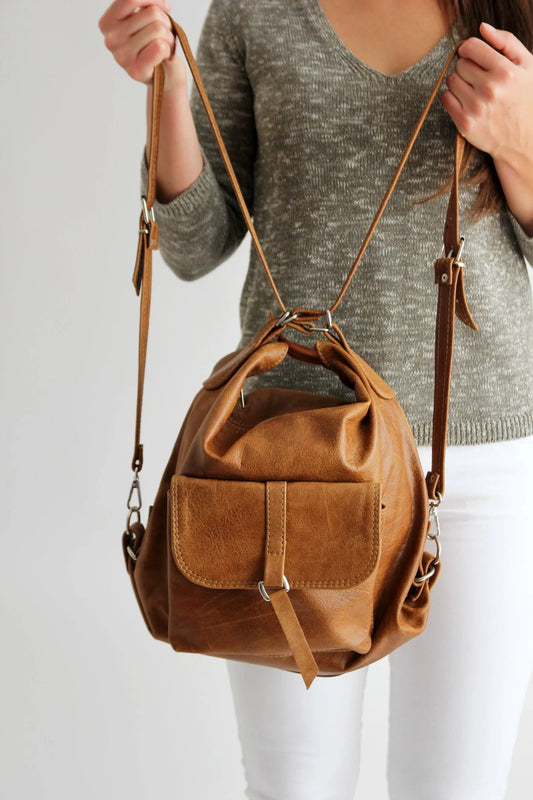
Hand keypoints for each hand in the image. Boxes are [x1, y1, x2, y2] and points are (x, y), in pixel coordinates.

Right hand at [98, 0, 187, 92]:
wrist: (164, 76)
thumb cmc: (155, 43)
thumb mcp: (146, 18)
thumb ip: (146, 6)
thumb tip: (162, 3)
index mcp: (108, 22)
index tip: (165, 6)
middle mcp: (110, 39)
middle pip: (152, 13)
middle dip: (166, 22)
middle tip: (164, 35)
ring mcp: (121, 57)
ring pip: (158, 28)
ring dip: (169, 37)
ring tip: (164, 46)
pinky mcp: (135, 70)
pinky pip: (159, 46)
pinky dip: (169, 49)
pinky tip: (164, 56)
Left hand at [440, 21, 532, 164]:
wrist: (523, 139)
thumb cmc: (525, 99)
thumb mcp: (526, 66)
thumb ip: (506, 42)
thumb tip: (482, 28)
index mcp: (505, 72)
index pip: (471, 47)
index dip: (470, 50)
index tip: (474, 56)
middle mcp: (490, 89)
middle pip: (460, 64)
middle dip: (467, 67)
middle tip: (478, 78)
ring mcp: (476, 108)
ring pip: (451, 80)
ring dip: (459, 82)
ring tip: (473, 90)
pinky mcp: (465, 124)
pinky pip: (445, 99)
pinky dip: (452, 98)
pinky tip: (466, 101)